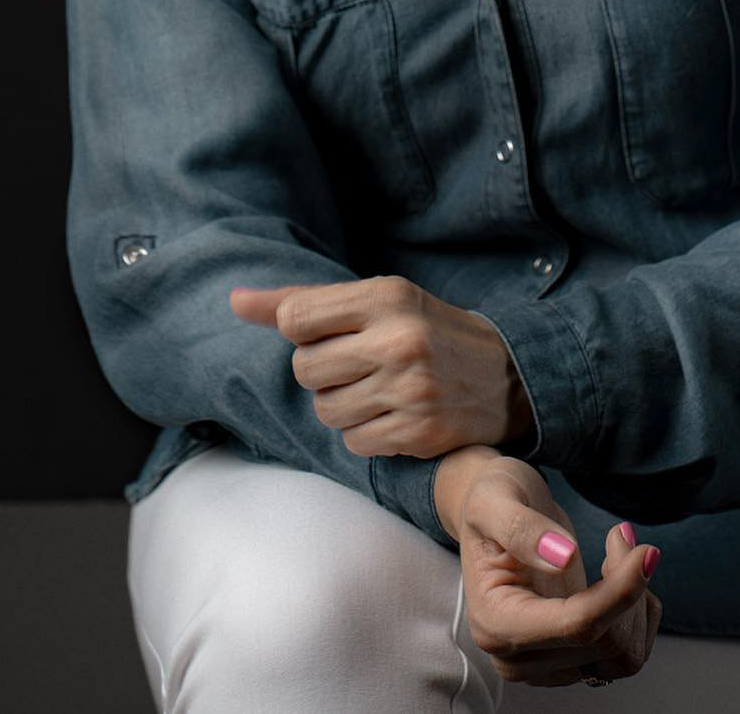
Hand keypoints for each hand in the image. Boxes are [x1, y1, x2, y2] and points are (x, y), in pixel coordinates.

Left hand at [229, 275, 532, 457]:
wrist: (507, 375)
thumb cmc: (427, 330)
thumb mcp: (378, 300)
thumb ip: (304, 301)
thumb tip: (233, 300)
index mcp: (387, 296)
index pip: (296, 317)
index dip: (302, 331)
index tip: (330, 333)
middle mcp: (398, 339)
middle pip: (306, 368)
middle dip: (322, 372)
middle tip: (358, 365)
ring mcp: (409, 388)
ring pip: (325, 410)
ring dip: (342, 405)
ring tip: (377, 390)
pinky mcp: (418, 432)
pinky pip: (354, 442)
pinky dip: (365, 433)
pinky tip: (393, 415)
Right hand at [434, 447, 662, 688]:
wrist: (496, 516)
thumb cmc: (493, 501)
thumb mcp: (494, 498)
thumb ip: (521, 528)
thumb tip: (563, 559)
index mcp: (496, 623)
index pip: (575, 626)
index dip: (619, 592)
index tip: (647, 552)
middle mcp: (518, 659)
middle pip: (605, 643)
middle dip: (626, 584)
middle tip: (620, 533)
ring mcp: (545, 667)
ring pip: (622, 655)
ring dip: (635, 601)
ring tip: (618, 552)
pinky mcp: (570, 663)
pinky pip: (626, 655)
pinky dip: (636, 614)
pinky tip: (619, 578)